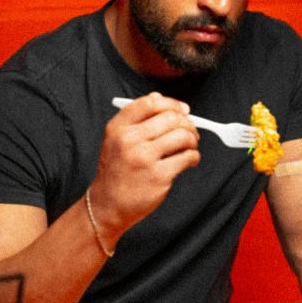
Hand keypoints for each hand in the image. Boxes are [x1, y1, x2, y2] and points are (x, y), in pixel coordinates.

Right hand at [89, 92, 199, 243]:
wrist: (108, 205)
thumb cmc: (116, 172)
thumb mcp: (115, 140)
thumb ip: (135, 118)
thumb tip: (158, 97)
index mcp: (118, 128)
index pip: (150, 103)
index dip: (172, 104)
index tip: (182, 110)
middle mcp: (129, 140)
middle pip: (171, 118)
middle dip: (188, 123)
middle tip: (191, 132)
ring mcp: (144, 158)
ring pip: (183, 136)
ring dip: (193, 140)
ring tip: (190, 147)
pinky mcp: (158, 176)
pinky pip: (187, 157)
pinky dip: (194, 156)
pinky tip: (189, 160)